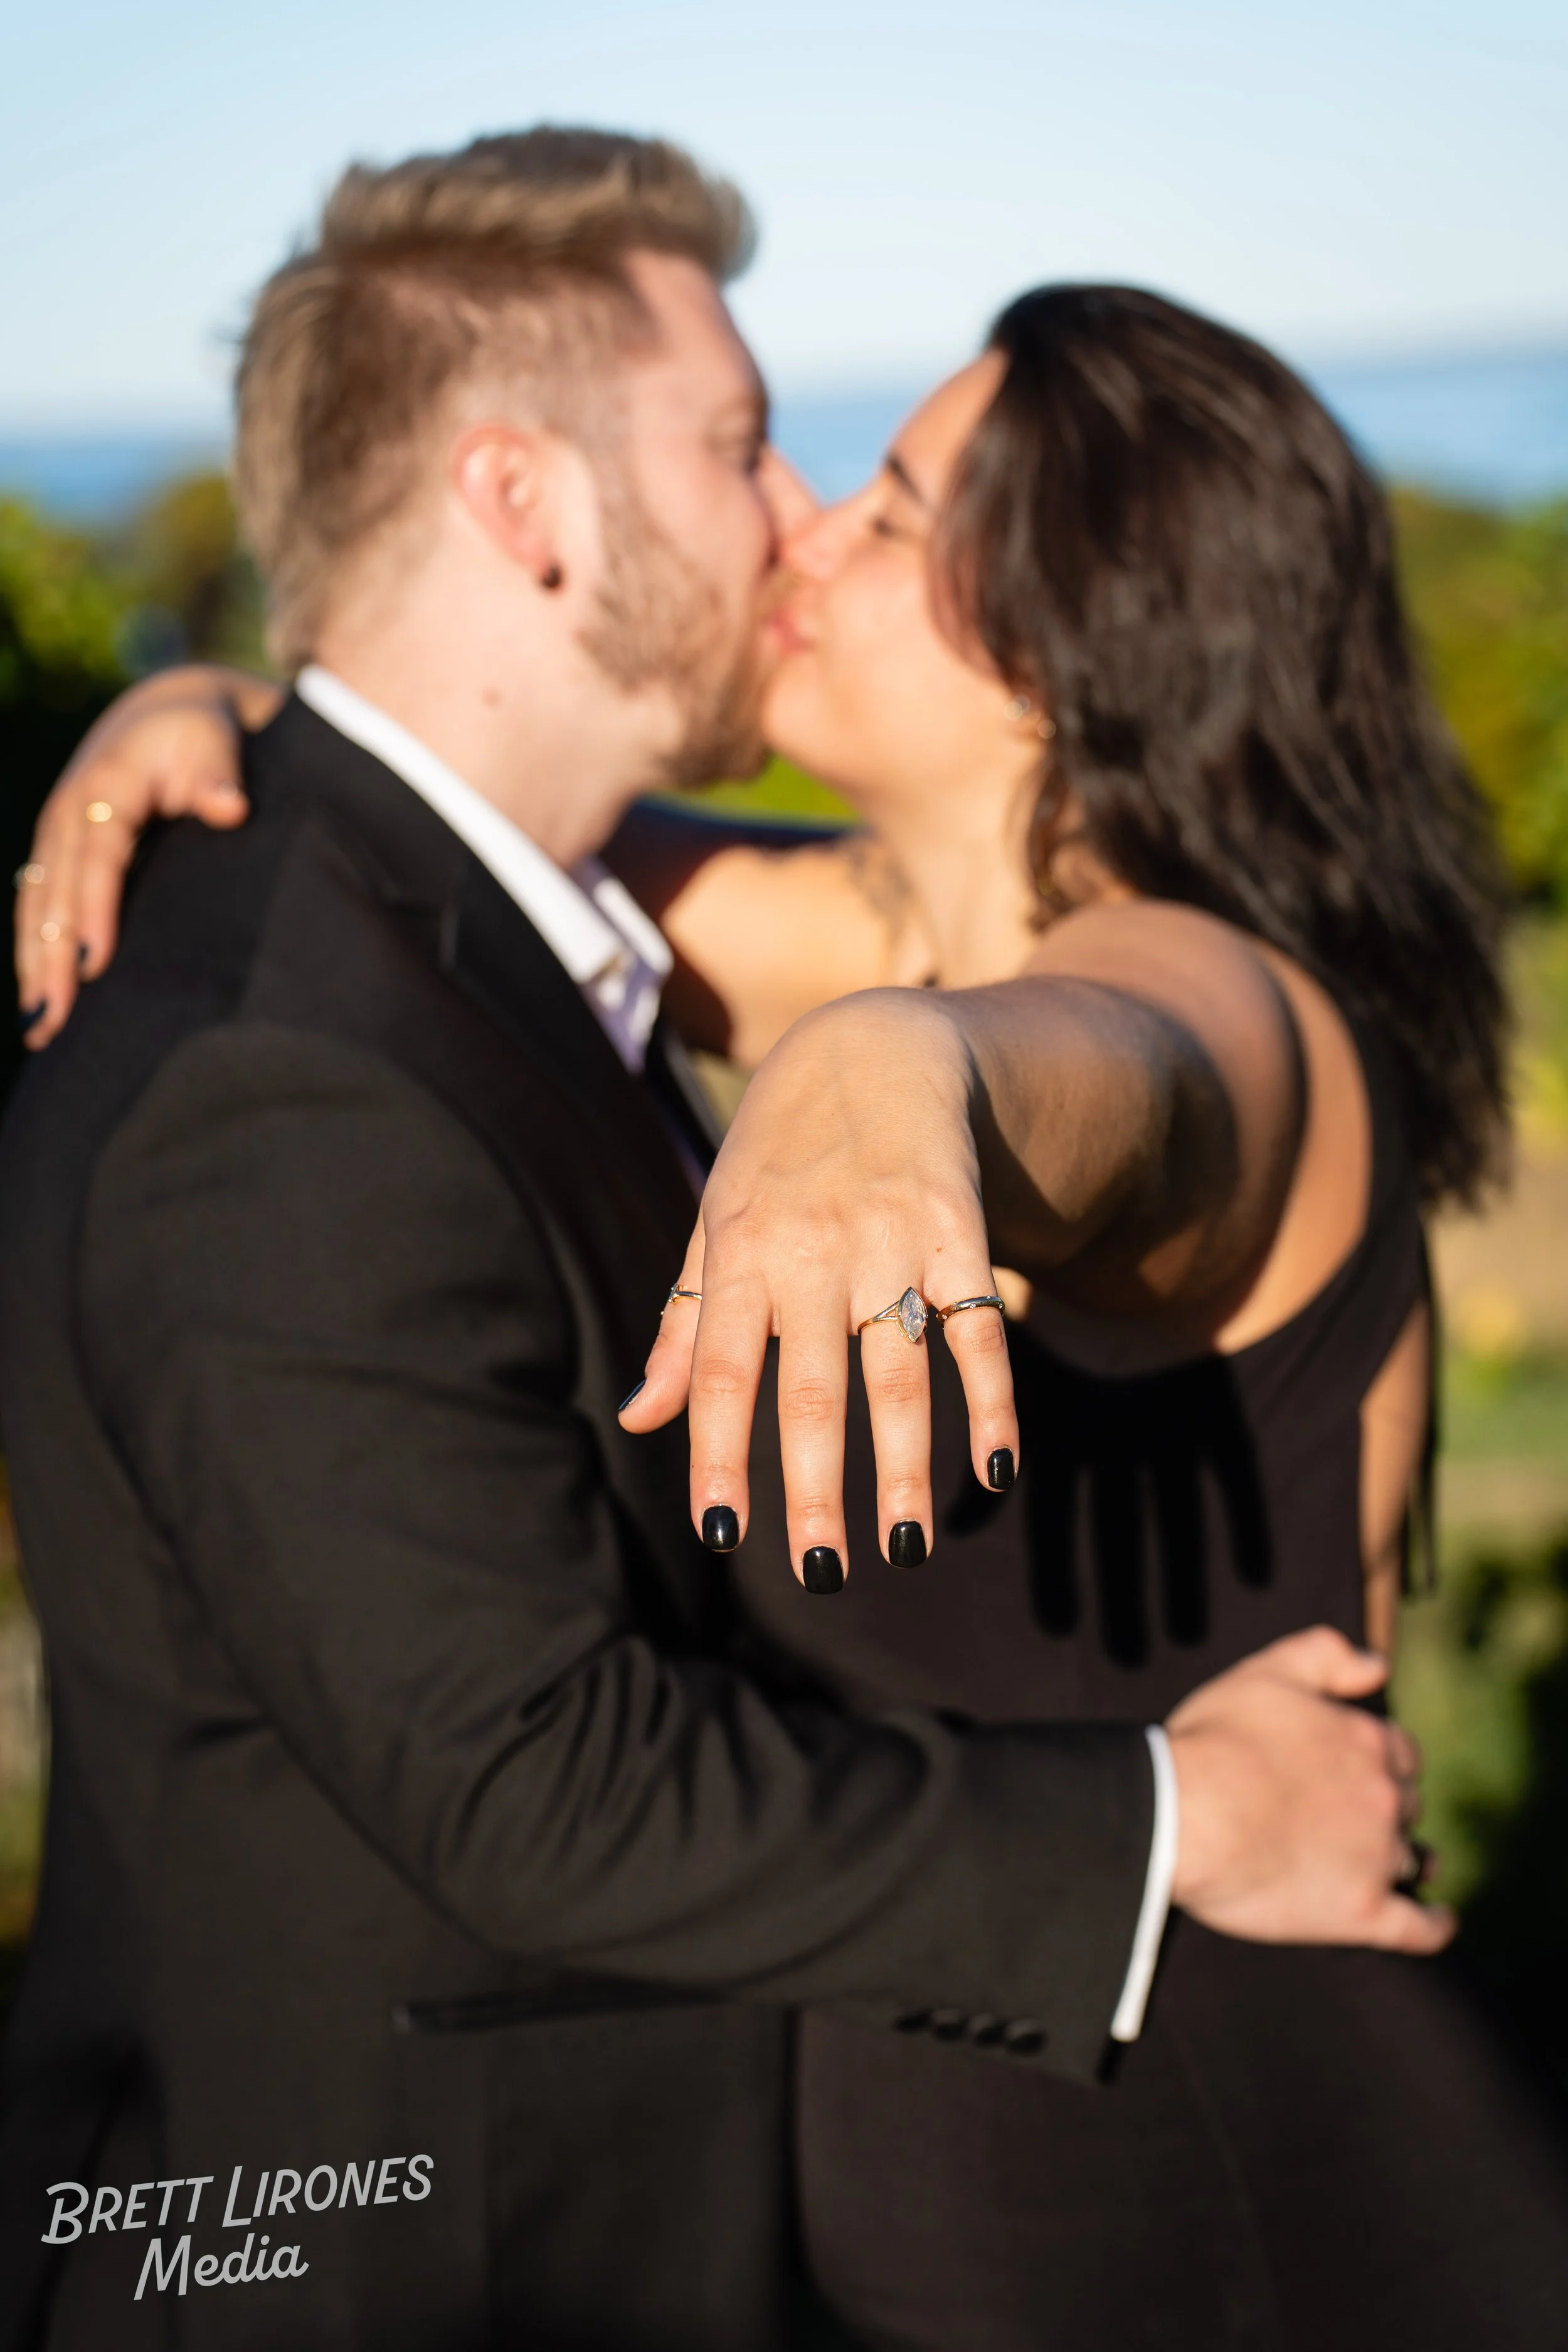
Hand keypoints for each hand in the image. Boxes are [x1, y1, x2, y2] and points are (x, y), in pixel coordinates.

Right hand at [16, 665, 276, 1045]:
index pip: (99, 856)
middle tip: (56, 1014)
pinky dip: (35, 951)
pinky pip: (38, 907)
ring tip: (42, 1023)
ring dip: (35, 963)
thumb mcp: (212, 742)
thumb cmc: (199, 735)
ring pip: (37, 906)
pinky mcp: (57, 854)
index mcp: (106, 785)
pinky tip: (39, 999)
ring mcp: (57, 835)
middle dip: (52, 954)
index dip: (95, 908)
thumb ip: (219, 775)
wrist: (164, 714)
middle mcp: (69, 812)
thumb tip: (230, 808)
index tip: (96, 960)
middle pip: (56, 892)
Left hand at [623, 991, 1018, 1585]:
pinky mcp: (961, 1232)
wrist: (877, 1045)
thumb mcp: (716, 1222)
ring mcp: (892, 1239)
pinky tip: (996, 1473)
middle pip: (812, 1388)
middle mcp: (811, 1249)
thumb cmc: (779, 1153)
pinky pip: (981, 1330)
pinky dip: (993, 1402)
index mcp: (738, 1250)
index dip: (718, 1451)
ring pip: (900, 1372)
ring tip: (904, 1550)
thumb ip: (683, 1324)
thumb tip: (638, 1421)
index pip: (718, 1369)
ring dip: (905, 1466)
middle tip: (824, 1575)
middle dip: (815, 1488)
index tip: (724, 1534)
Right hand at [1167, 1626, 1453, 1953]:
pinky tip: (1440, 1921)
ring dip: (1408, 1859)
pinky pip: (1420, 1927)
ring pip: (1411, 1859)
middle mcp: (1384, 1796)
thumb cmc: (1216, 1741)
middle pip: (1405, 1804)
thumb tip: (1380, 1666)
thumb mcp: (1266, 1671)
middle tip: (1356, 1818)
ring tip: (1408, 1867)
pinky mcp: (1363, 1912)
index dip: (1382, 1760)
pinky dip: (1435, 1925)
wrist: (1186, 1813)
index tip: (1360, 1771)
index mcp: (1366, 1740)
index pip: (1400, 1752)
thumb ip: (1326, 1655)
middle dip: (1388, 1808)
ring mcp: (1378, 1856)